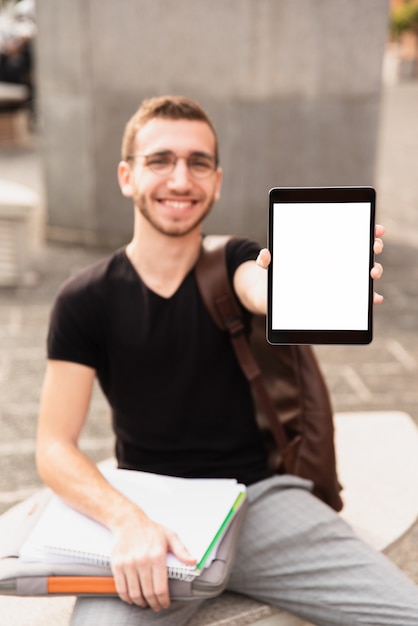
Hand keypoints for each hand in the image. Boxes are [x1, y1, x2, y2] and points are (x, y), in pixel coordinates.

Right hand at [110, 508, 195, 610]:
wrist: (128, 521)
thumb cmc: (150, 529)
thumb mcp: (170, 536)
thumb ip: (182, 551)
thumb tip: (193, 562)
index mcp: (157, 556)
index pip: (160, 588)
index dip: (163, 600)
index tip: (164, 603)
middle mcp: (142, 561)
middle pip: (148, 593)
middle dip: (154, 604)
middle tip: (156, 606)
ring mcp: (128, 564)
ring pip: (135, 593)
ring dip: (141, 602)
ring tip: (145, 603)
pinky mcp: (117, 565)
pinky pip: (121, 588)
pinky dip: (127, 597)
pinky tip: (132, 598)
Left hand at [256, 224, 385, 304]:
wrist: (270, 298)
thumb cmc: (275, 276)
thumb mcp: (270, 266)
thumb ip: (266, 260)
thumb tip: (265, 255)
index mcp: (323, 250)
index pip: (348, 235)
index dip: (365, 230)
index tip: (375, 228)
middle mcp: (335, 263)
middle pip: (361, 251)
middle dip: (372, 247)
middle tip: (373, 246)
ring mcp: (338, 280)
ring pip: (363, 273)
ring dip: (373, 271)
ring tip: (372, 272)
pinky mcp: (338, 298)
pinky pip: (357, 297)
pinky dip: (368, 298)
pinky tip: (373, 299)